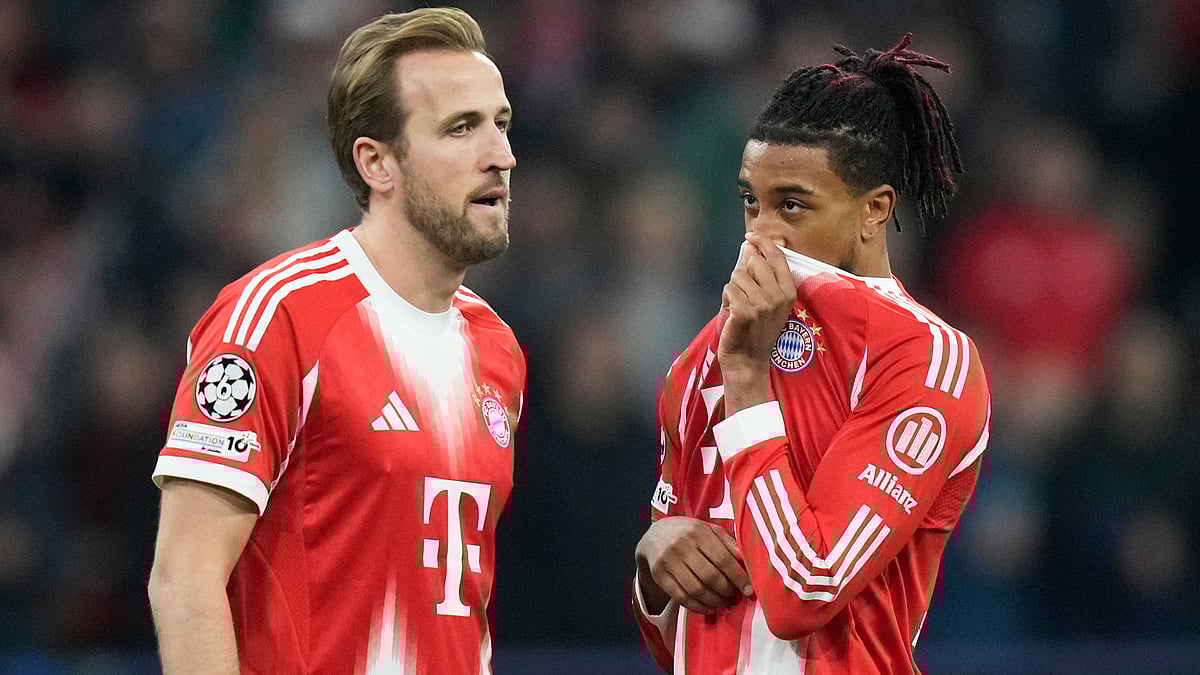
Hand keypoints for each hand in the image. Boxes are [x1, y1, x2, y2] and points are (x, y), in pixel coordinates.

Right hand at [635, 517, 752, 614]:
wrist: (654, 536)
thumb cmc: (688, 533)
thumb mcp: (708, 529)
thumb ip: (728, 543)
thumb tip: (747, 562)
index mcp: (698, 531)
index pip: (723, 559)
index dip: (738, 577)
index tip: (749, 590)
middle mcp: (682, 545)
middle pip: (710, 576)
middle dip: (727, 591)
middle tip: (735, 597)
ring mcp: (668, 561)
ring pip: (696, 590)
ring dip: (714, 601)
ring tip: (723, 603)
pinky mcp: (659, 575)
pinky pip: (681, 597)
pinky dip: (698, 607)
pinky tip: (708, 607)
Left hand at [718, 233, 796, 373]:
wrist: (748, 360)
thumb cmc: (756, 329)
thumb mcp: (769, 301)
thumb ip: (765, 274)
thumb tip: (754, 244)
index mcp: (788, 291)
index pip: (776, 256)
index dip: (763, 242)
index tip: (751, 236)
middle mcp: (778, 296)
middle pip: (753, 263)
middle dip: (743, 274)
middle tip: (745, 294)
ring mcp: (762, 304)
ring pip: (737, 276)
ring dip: (733, 289)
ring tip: (740, 306)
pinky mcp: (745, 311)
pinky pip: (728, 289)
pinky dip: (726, 300)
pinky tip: (733, 313)